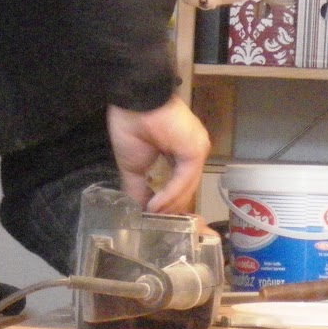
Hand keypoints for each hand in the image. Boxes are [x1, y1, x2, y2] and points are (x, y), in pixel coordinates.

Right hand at [106, 97, 209, 214]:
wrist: (132, 100)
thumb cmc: (131, 125)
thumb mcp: (133, 166)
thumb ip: (138, 189)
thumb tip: (139, 212)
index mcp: (181, 153)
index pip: (180, 187)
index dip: (170, 206)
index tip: (160, 223)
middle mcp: (192, 152)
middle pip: (186, 190)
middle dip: (172, 211)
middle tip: (161, 228)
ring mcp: (196, 150)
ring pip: (186, 187)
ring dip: (168, 206)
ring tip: (153, 218)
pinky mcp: (194, 150)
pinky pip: (183, 179)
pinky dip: (169, 194)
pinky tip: (155, 206)